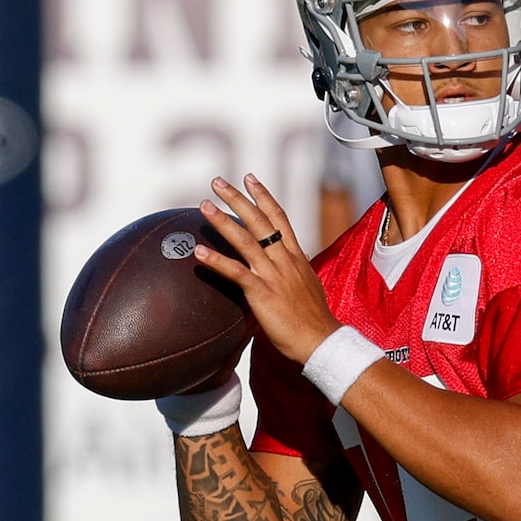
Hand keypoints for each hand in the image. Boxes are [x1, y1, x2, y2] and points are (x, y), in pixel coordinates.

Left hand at [194, 175, 341, 367]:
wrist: (321, 341)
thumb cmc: (314, 320)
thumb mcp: (308, 286)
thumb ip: (296, 270)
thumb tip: (292, 261)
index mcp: (295, 257)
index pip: (279, 219)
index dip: (263, 197)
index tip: (250, 179)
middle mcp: (284, 260)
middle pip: (259, 221)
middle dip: (238, 199)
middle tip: (218, 182)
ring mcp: (273, 275)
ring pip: (245, 241)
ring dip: (223, 222)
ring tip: (204, 206)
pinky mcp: (262, 293)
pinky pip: (236, 273)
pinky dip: (216, 260)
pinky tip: (199, 251)